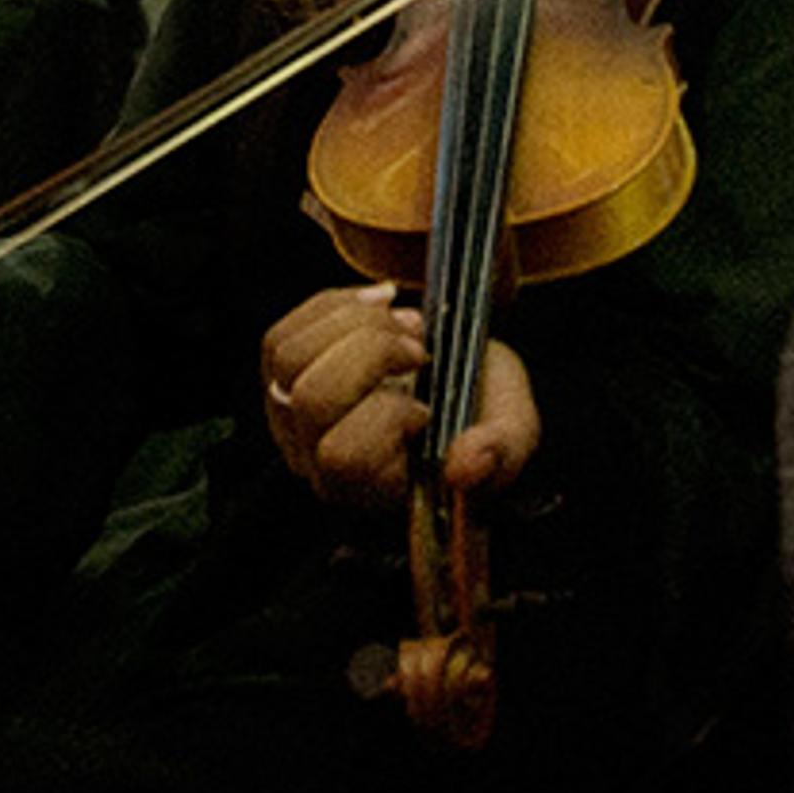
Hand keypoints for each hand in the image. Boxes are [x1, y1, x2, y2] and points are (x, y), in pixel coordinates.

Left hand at [259, 283, 537, 513]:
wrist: (463, 374)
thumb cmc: (482, 409)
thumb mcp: (512, 430)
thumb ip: (499, 453)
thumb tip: (465, 467)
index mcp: (370, 488)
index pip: (344, 455)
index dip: (388, 417)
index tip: (429, 405)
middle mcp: (316, 459)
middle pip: (310, 400)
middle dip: (371, 353)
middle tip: (420, 348)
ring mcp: (291, 417)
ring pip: (288, 359)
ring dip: (354, 323)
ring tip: (404, 323)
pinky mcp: (280, 376)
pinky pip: (281, 333)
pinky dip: (333, 305)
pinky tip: (379, 304)